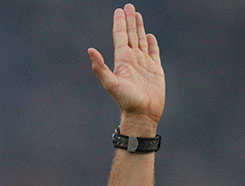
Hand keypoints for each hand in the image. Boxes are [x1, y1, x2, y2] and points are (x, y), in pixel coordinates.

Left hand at [88, 3, 164, 131]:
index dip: (120, 23)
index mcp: (122, 60)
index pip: (120, 36)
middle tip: (128, 6)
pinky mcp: (155, 69)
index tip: (119, 10)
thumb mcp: (111, 83)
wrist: (142, 114)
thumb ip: (100, 68)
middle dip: (129, 20)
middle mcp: (132, 59)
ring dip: (139, 27)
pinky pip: (153, 52)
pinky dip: (151, 43)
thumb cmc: (126, 101)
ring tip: (137, 14)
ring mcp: (143, 63)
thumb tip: (90, 50)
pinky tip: (149, 36)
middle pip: (130, 35)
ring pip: (141, 40)